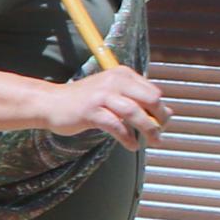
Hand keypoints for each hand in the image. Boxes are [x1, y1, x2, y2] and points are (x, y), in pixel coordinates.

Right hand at [44, 65, 171, 148]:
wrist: (50, 103)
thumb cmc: (84, 101)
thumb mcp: (113, 96)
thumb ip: (139, 101)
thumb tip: (169, 113)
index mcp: (122, 74)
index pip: (153, 91)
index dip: (160, 109)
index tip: (160, 123)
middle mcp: (114, 81)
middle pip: (149, 99)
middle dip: (159, 118)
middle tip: (159, 133)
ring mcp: (102, 95)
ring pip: (135, 113)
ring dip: (148, 130)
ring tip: (153, 141)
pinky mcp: (91, 111)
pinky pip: (117, 126)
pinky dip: (127, 138)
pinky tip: (131, 145)